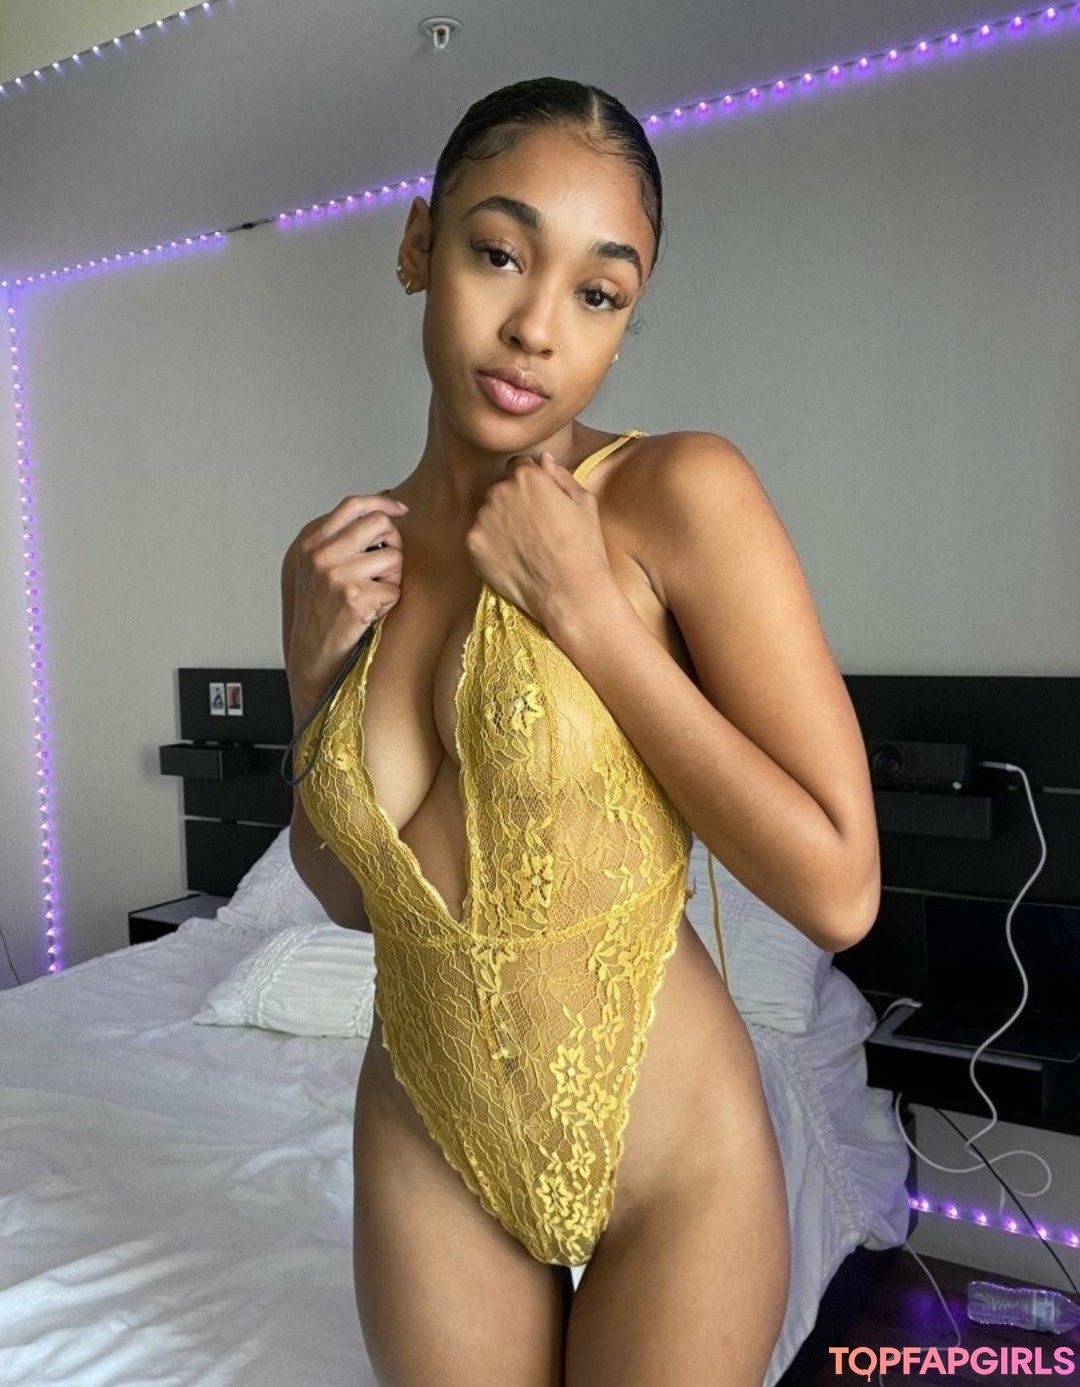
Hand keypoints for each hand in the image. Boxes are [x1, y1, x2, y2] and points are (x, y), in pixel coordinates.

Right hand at [283, 493, 407, 716]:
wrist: (310, 654)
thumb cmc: (318, 612)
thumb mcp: (316, 568)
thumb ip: (337, 539)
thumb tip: (378, 512)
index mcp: (312, 542)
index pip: (353, 505)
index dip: (383, 503)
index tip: (400, 510)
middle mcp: (322, 554)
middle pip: (380, 525)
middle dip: (392, 544)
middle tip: (385, 566)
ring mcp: (338, 575)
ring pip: (394, 558)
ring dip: (392, 578)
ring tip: (373, 594)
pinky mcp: (356, 598)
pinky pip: (395, 589)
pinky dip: (389, 603)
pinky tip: (371, 612)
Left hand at [464, 452, 613, 631]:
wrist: (570, 592)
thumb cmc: (583, 548)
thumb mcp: (584, 503)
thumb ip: (560, 475)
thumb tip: (543, 460)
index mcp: (527, 477)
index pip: (518, 467)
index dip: (530, 485)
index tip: (539, 503)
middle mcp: (500, 492)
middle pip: (501, 490)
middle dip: (513, 504)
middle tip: (535, 530)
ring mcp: (483, 519)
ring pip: (488, 515)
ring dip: (501, 525)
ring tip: (526, 548)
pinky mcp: (473, 545)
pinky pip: (480, 539)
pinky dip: (491, 547)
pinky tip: (514, 560)